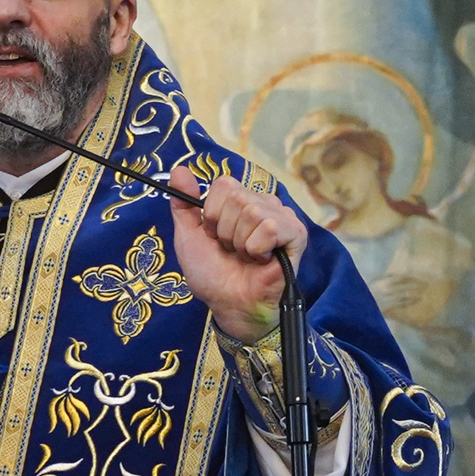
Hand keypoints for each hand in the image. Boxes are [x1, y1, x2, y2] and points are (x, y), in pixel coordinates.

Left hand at [163, 165, 300, 337]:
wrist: (229, 304)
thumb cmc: (213, 275)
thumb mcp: (189, 236)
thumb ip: (183, 204)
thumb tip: (178, 170)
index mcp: (239, 201)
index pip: (224, 183)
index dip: (212, 214)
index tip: (213, 236)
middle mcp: (262, 204)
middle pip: (237, 197)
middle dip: (225, 231)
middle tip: (232, 250)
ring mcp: (281, 217)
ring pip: (253, 212)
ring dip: (241, 243)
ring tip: (247, 257)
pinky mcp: (296, 233)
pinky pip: (270, 227)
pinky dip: (257, 249)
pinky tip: (262, 260)